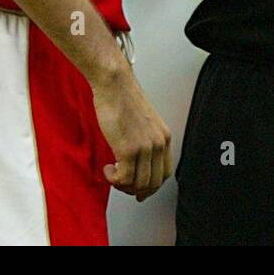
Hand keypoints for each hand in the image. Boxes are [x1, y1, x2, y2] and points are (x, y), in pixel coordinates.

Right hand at [92, 65, 172, 200]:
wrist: (115, 84)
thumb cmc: (124, 98)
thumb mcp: (144, 123)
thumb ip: (145, 141)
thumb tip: (136, 163)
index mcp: (164, 137)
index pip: (165, 173)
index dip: (151, 186)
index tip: (139, 190)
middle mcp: (159, 143)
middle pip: (153, 183)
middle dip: (136, 190)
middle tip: (121, 184)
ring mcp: (145, 147)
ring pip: (139, 184)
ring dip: (123, 185)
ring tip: (113, 174)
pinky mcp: (129, 148)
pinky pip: (124, 178)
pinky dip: (114, 180)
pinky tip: (108, 169)